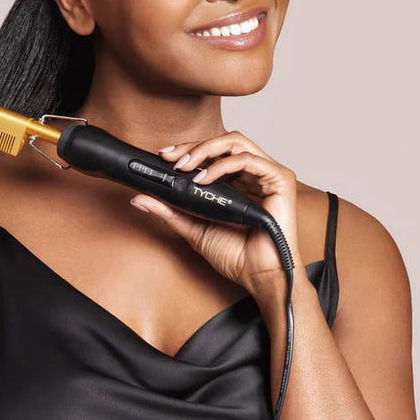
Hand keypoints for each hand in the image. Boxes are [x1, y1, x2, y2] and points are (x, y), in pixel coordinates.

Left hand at [129, 131, 302, 294]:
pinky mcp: (280, 179)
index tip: (164, 156)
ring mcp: (268, 174)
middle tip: (171, 159)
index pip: (213, 153)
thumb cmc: (235, 255)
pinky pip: (248, 160)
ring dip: (205, 150)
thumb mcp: (194, 228)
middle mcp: (254, 174)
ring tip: (186, 167)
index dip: (188, 149)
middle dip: (193, 146)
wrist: (258, 277)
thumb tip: (139, 198)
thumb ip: (170, 210)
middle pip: (223, 142)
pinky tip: (204, 179)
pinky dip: (222, 166)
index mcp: (238, 182)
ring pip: (235, 143)